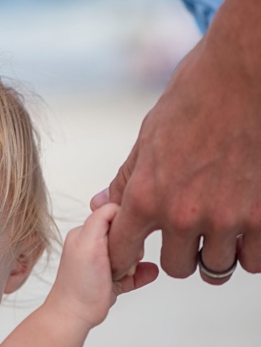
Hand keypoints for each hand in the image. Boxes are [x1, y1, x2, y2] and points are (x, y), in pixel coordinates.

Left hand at [46, 203, 158, 328]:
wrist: (75, 314)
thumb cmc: (79, 281)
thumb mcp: (88, 242)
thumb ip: (100, 219)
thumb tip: (117, 204)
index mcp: (84, 234)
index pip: (112, 215)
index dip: (125, 223)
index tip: (128, 235)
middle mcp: (93, 246)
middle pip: (125, 234)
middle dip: (132, 244)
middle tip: (128, 257)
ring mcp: (103, 264)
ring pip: (132, 254)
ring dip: (137, 261)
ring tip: (130, 270)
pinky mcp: (113, 281)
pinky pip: (135, 273)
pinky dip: (143, 273)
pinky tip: (151, 273)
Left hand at [99, 0, 260, 280]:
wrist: (240, 78)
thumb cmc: (191, 101)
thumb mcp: (147, 139)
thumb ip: (125, 180)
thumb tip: (101, 204)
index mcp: (145, 197)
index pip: (123, 251)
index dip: (124, 256)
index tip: (133, 254)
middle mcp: (182, 215)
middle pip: (176, 266)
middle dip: (178, 254)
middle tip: (185, 237)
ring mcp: (225, 220)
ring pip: (216, 267)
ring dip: (215, 254)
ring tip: (217, 233)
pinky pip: (255, 260)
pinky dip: (249, 251)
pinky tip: (245, 232)